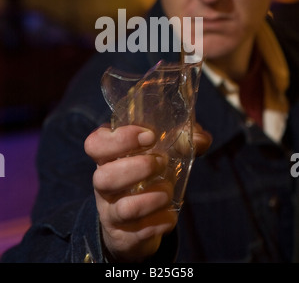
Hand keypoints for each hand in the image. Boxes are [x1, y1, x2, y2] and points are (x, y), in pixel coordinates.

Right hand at [84, 122, 211, 262]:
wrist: (137, 221)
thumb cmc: (149, 175)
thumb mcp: (160, 152)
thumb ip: (181, 140)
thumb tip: (201, 138)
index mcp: (107, 157)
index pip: (95, 144)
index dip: (120, 139)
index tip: (150, 136)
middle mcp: (103, 184)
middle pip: (104, 178)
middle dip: (138, 168)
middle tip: (161, 162)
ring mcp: (111, 212)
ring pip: (123, 209)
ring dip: (152, 199)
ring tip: (168, 190)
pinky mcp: (123, 236)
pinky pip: (140, 233)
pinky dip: (160, 222)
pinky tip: (169, 214)